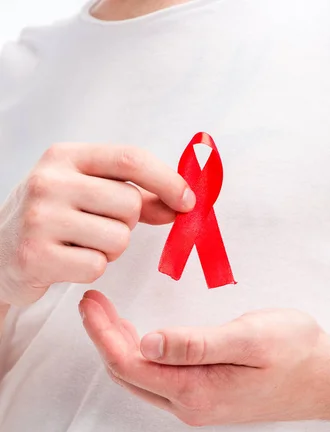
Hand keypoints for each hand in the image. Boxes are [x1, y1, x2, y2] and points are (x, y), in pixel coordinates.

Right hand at [0, 143, 194, 306]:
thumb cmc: (50, 219)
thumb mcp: (84, 194)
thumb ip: (133, 196)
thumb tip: (181, 204)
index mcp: (64, 157)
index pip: (129, 159)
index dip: (166, 180)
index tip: (187, 201)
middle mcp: (49, 181)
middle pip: (129, 205)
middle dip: (127, 224)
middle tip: (99, 228)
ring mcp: (40, 218)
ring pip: (118, 239)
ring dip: (110, 250)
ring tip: (81, 245)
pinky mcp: (36, 255)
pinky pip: (97, 267)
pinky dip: (91, 269)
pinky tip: (68, 261)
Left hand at [79, 290, 329, 426]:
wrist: (328, 379)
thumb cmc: (296, 353)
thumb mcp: (249, 338)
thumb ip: (196, 344)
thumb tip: (147, 343)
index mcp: (195, 391)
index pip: (129, 364)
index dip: (102, 334)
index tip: (90, 303)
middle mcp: (190, 405)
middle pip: (128, 373)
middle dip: (104, 338)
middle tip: (94, 303)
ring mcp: (198, 405)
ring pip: (141, 378)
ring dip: (120, 346)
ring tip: (109, 314)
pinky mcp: (206, 397)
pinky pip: (159, 379)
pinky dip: (141, 355)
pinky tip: (143, 336)